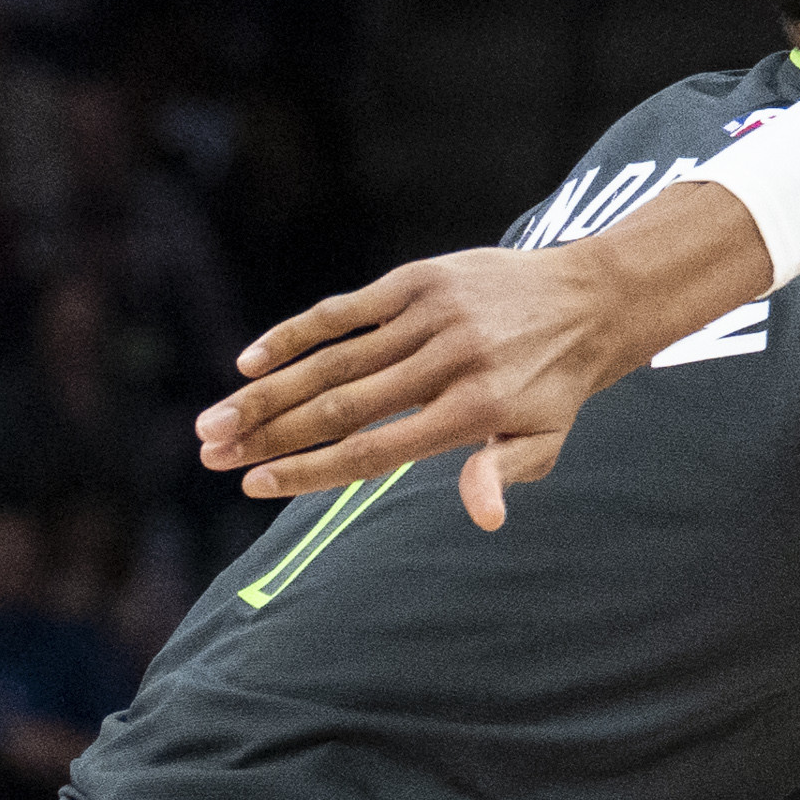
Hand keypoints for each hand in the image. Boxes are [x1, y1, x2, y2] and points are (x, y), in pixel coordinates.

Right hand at [195, 191, 769, 526]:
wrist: (589, 299)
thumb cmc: (554, 387)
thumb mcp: (544, 442)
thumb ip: (503, 474)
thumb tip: (483, 518)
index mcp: (470, 413)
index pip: (372, 452)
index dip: (307, 471)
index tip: (254, 485)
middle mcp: (444, 364)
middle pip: (337, 407)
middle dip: (267, 434)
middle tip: (211, 453)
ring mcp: (427, 317)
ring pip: (331, 361)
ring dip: (266, 393)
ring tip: (215, 421)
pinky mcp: (417, 281)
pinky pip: (344, 311)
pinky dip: (295, 335)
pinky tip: (250, 363)